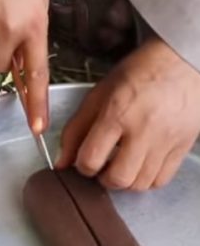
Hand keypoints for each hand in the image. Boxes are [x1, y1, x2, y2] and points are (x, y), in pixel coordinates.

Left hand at [57, 37, 199, 190]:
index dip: (82, 166)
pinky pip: (161, 179)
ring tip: (122, 163)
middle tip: (103, 166)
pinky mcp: (184, 146)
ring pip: (140, 184)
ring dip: (125, 181)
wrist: (183, 61)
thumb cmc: (138, 74)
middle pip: (118, 179)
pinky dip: (147, 179)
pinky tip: (140, 164)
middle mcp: (144, 129)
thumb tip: (62, 162)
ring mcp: (167, 140)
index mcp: (117, 113)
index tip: (84, 160)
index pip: (90, 160)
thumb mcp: (98, 95)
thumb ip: (75, 130)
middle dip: (104, 178)